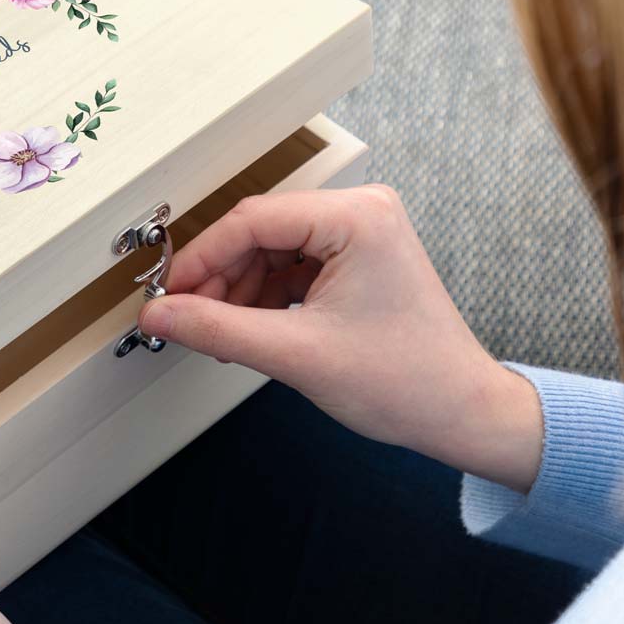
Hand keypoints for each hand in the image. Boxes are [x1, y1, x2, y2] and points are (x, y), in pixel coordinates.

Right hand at [140, 184, 542, 491]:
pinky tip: (248, 328)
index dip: (200, 259)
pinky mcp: (358, 255)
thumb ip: (217, 327)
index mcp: (355, 216)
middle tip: (186, 317)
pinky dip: (264, 295)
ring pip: (271, 249)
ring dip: (239, 290)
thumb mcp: (295, 354)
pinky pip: (292, 263)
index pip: (252, 221)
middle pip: (259, 232)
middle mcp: (361, 210)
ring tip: (219, 333)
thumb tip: (160, 312)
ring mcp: (361, 231)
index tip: (167, 293)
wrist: (462, 414)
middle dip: (220, 278)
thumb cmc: (405, 382)